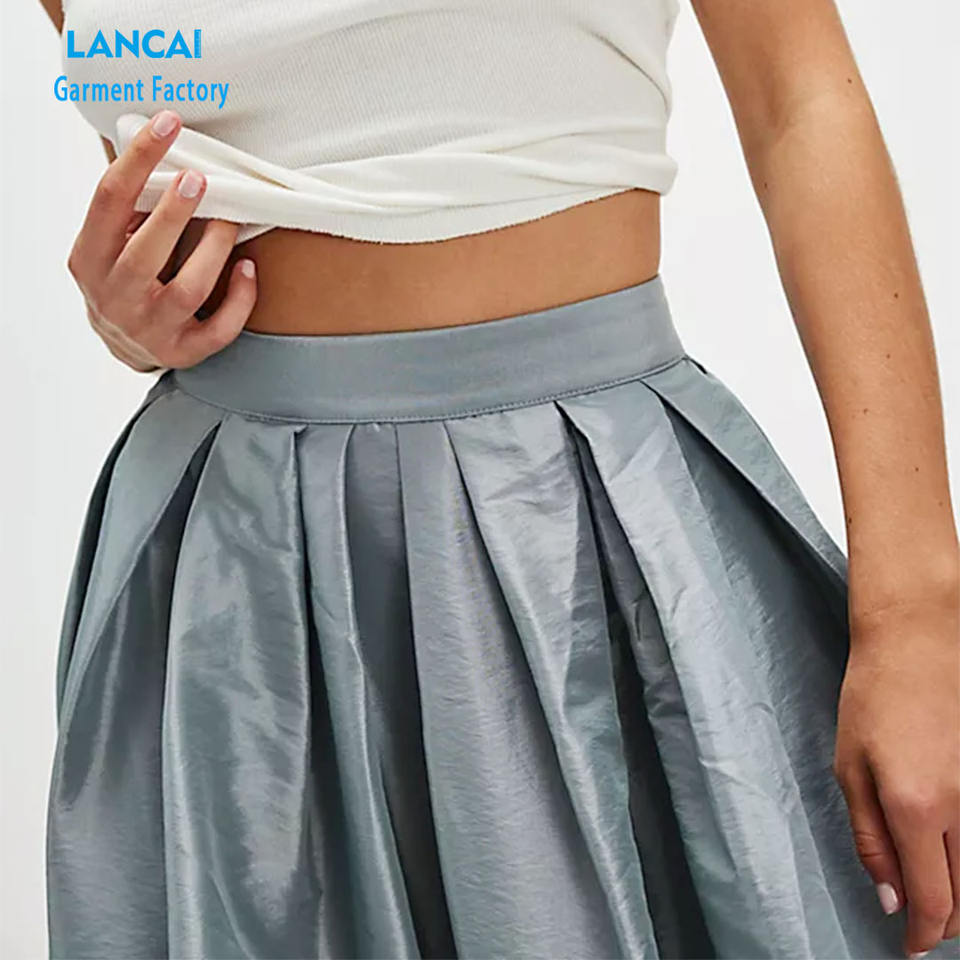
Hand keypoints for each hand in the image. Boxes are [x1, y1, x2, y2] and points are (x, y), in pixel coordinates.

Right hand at [67, 109, 256, 371]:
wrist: (122, 344)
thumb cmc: (122, 277)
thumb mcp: (108, 243)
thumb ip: (128, 207)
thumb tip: (166, 147)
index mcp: (90, 259)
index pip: (109, 199)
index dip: (139, 158)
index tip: (168, 124)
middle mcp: (115, 296)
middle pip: (146, 253)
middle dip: (174, 214)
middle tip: (199, 179)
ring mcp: (150, 329)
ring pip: (189, 291)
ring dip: (214, 252)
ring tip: (230, 222)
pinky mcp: (183, 352)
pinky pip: (219, 329)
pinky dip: (239, 299)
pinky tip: (249, 269)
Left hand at [833, 586, 959, 956]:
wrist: (919, 641)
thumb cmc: (874, 697)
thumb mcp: (850, 766)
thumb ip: (871, 837)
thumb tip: (890, 897)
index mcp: (916, 807)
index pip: (934, 901)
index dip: (924, 934)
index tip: (910, 947)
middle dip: (946, 922)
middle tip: (921, 924)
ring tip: (936, 895)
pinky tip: (953, 852)